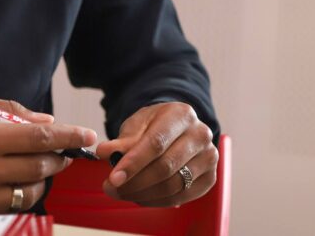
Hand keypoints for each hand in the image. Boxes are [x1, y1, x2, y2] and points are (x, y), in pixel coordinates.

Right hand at [0, 92, 96, 212]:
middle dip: (61, 156)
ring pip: (30, 188)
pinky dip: (28, 193)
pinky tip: (27, 180)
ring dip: (47, 176)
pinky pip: (14, 205)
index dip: (68, 136)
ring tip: (47, 164)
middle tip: (67, 150)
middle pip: (39, 164)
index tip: (88, 135)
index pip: (38, 137)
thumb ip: (9, 110)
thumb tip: (46, 120)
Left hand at [95, 102, 216, 206]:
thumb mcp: (137, 125)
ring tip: (123, 192)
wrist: (178, 130)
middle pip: (166, 166)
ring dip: (142, 194)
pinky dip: (156, 201)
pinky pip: (180, 197)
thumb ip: (122, 140)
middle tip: (111, 188)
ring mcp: (209, 157)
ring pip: (173, 185)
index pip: (157, 143)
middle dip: (134, 182)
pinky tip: (141, 195)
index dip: (134, 163)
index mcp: (182, 114)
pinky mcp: (210, 177)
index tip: (114, 178)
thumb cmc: (156, 126)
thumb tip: (104, 151)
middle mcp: (201, 134)